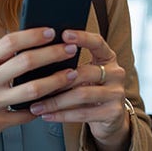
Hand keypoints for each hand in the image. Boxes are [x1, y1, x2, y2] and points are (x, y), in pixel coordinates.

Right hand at [0, 27, 80, 148]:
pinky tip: (55, 99)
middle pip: (25, 62)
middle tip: (69, 50)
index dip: (33, 35)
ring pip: (33, 89)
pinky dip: (44, 106)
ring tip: (71, 74)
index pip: (10, 42)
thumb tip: (31, 40)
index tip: (51, 32)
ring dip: (57, 80)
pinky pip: (28, 113)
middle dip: (52, 54)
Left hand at [27, 30, 129, 148]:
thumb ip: (68, 64)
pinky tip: (47, 115)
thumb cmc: (89, 89)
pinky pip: (84, 113)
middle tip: (34, 84)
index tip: (63, 34)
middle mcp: (116, 72)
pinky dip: (62, 115)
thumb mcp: (83, 74)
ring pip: (81, 94)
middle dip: (56, 80)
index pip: (97, 42)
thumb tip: (36, 58)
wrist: (109, 117)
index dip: (82, 37)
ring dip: (55, 101)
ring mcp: (117, 93)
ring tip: (36, 105)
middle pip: (84, 72)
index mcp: (107, 57)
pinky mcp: (114, 112)